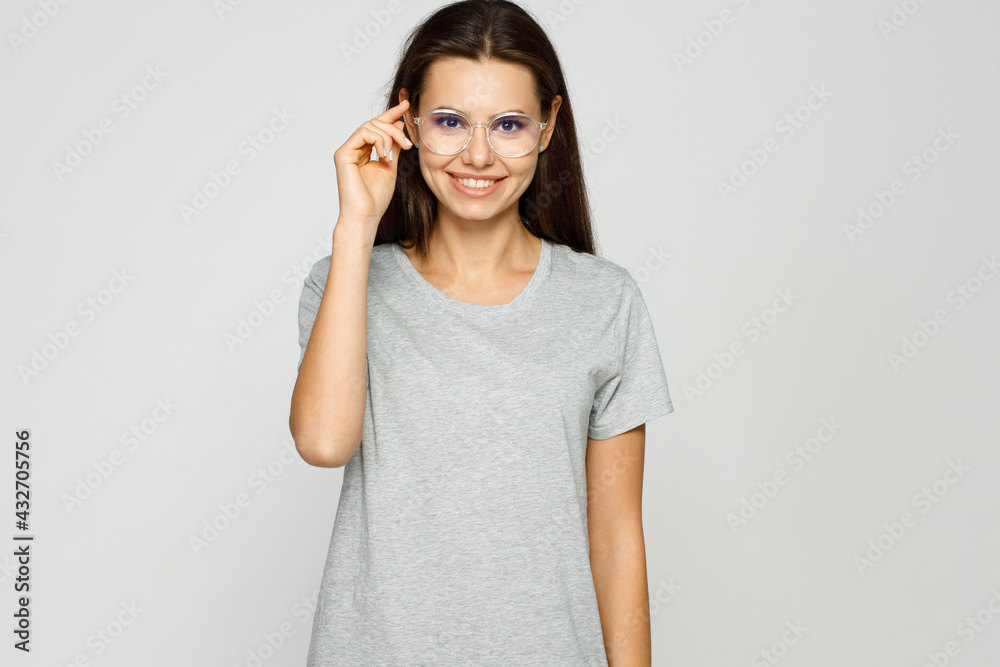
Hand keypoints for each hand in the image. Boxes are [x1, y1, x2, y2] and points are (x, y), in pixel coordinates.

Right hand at [332, 99, 414, 232]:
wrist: (366, 215)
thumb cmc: (376, 197)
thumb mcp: (390, 166)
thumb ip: (393, 146)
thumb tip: (398, 126)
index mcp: (364, 151)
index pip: (377, 127)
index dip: (391, 114)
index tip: (406, 106)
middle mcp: (354, 148)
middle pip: (375, 123)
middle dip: (394, 129)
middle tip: (408, 143)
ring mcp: (347, 150)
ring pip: (370, 126)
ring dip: (388, 136)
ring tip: (395, 155)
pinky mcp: (343, 154)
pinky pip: (363, 133)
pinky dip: (378, 141)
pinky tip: (385, 156)